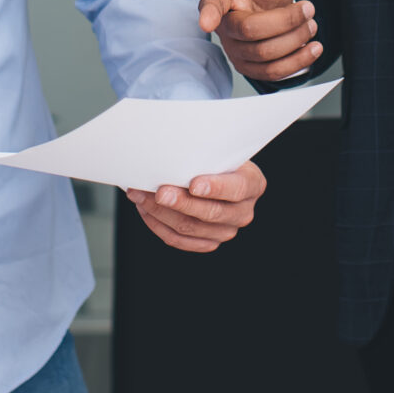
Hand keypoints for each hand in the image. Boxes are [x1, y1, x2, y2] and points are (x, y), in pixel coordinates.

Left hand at [125, 160, 265, 253]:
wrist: (216, 174)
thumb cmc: (215, 157)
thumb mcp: (219, 150)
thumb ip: (204, 154)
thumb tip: (172, 152)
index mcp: (253, 184)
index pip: (237, 189)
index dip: (216, 188)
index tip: (194, 184)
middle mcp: (243, 212)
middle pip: (211, 213)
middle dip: (181, 202)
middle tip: (160, 192)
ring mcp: (226, 231)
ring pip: (190, 228)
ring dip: (161, 212)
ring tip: (140, 195)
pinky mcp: (207, 242)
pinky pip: (179, 240)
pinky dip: (158, 225)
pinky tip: (145, 209)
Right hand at [197, 0, 320, 82]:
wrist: (276, 4)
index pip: (211, 5)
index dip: (209, 13)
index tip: (206, 21)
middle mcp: (224, 26)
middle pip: (253, 33)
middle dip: (288, 22)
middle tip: (309, 8)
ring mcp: (235, 50)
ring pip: (266, 55)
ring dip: (297, 40)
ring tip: (312, 24)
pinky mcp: (251, 68)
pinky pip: (272, 74)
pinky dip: (298, 62)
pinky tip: (313, 48)